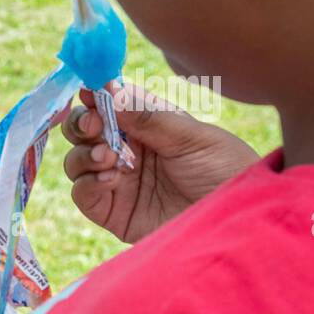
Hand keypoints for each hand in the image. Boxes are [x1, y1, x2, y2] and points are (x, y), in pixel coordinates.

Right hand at [61, 83, 259, 243]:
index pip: (110, 105)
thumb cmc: (226, 172)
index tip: (90, 92)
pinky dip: (87, 183)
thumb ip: (150, 117)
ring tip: (107, 156)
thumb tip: (109, 89)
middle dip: (82, 124)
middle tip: (93, 125)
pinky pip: (82, 194)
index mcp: (150, 126)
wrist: (236, 223)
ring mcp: (118, 182)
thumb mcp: (194, 138)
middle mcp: (128, 151)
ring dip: (84, 154)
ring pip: (76, 161)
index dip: (96, 96)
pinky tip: (111, 180)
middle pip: (85, 131)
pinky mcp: (112, 212)